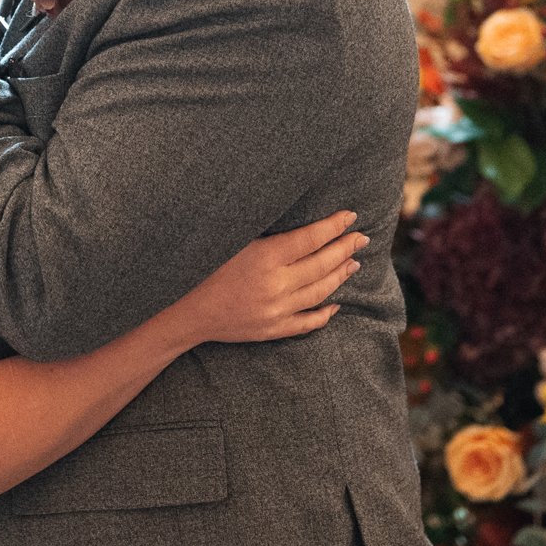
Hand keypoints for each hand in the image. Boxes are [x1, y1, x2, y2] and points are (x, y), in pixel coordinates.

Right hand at [168, 211, 367, 347]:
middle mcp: (275, 284)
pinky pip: (307, 323)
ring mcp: (276, 310)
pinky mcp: (272, 329)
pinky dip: (324, 313)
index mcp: (265, 257)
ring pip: (320, 292)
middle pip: (321, 264)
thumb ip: (264, 232)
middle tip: (361, 238)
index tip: (350, 216)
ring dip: (340, 275)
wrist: (183, 311)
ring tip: (353, 263)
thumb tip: (293, 217)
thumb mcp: (230, 240)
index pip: (310, 238)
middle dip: (344, 248)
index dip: (334, 226)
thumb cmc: (202, 266)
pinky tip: (336, 304)